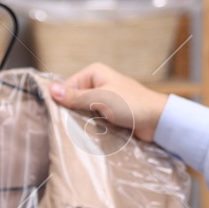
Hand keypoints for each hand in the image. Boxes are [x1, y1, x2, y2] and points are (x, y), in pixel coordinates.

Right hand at [49, 62, 167, 141]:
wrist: (157, 120)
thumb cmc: (131, 104)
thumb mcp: (100, 98)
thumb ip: (76, 96)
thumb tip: (51, 90)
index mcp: (94, 73)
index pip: (67, 86)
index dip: (61, 101)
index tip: (55, 116)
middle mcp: (98, 84)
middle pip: (74, 100)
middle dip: (71, 112)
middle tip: (67, 126)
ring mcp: (104, 99)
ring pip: (82, 111)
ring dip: (81, 121)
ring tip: (79, 131)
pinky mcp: (109, 113)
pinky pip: (93, 119)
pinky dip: (91, 126)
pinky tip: (88, 134)